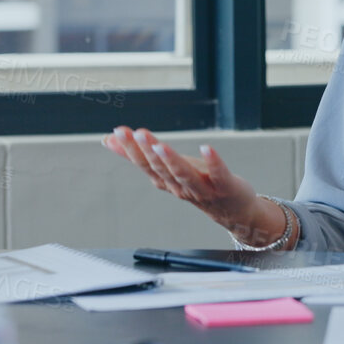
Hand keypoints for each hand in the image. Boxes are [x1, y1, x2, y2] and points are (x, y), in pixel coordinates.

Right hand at [102, 127, 278, 243]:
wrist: (234, 211)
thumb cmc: (199, 185)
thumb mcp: (168, 168)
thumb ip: (140, 155)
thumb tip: (108, 139)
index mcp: (166, 181)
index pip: (144, 164)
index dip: (130, 149)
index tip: (118, 132)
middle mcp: (181, 187)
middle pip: (161, 169)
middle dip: (147, 151)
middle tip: (136, 133)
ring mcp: (203, 189)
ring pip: (184, 174)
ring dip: (171, 160)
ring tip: (159, 144)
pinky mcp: (225, 186)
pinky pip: (218, 174)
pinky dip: (212, 162)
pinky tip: (206, 148)